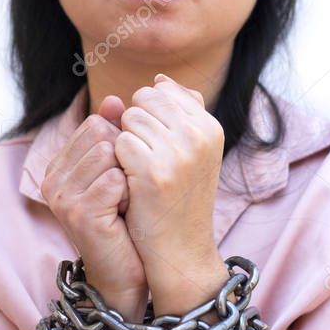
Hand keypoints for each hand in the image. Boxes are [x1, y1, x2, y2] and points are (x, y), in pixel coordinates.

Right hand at [39, 93, 147, 307]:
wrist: (126, 272)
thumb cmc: (125, 220)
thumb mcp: (119, 171)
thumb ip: (115, 134)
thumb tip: (115, 99)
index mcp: (59, 165)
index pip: (97, 124)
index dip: (122, 145)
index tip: (123, 177)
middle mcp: (53, 178)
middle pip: (103, 135)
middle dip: (126, 159)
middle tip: (126, 193)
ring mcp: (62, 196)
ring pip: (110, 154)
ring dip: (131, 177)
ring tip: (126, 203)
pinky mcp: (78, 213)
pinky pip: (116, 180)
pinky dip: (131, 194)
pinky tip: (126, 214)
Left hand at [114, 73, 223, 268]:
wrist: (179, 250)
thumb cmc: (179, 197)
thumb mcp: (193, 151)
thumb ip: (181, 112)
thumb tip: (160, 79)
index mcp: (211, 127)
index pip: (162, 91)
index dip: (149, 116)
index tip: (158, 147)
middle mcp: (200, 136)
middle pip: (144, 100)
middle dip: (135, 125)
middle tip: (145, 159)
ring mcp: (179, 154)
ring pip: (130, 118)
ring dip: (125, 142)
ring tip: (139, 171)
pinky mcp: (155, 173)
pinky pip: (119, 142)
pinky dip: (118, 160)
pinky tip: (131, 181)